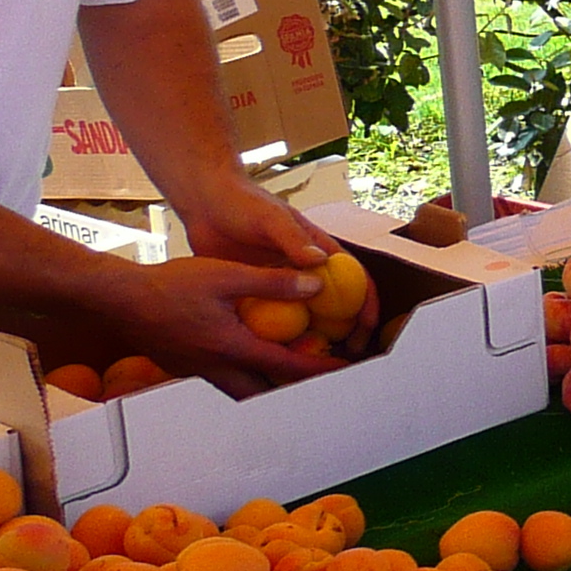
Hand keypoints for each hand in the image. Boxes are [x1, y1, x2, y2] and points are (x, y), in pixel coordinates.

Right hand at [99, 256, 338, 394]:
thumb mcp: (226, 276)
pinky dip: (241, 375)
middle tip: (317, 375)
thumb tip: (315, 284)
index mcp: (232, 348)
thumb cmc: (169, 284)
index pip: (286, 367)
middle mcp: (215, 368)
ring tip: (287, 370)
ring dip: (265, 384)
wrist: (116, 298)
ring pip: (240, 390)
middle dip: (292, 388)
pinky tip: (244, 355)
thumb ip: (273, 282)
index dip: (320, 368)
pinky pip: (221, 379)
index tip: (344, 369)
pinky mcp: (182, 365)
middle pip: (264, 392)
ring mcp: (196, 370)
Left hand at [165, 173, 377, 376]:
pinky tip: (271, 357)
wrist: (204, 205)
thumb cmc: (244, 204)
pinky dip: (276, 338)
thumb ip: (293, 240)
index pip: (354, 280)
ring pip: (304, 317)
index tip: (365, 330)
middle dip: (344, 333)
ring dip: (310, 340)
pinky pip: (271, 320)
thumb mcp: (270, 219)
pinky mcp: (257, 293)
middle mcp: (305, 271)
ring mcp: (281, 284)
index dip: (365, 305)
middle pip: (334, 306)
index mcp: (320, 251)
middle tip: (342, 358)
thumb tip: (320, 262)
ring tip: (310, 367)